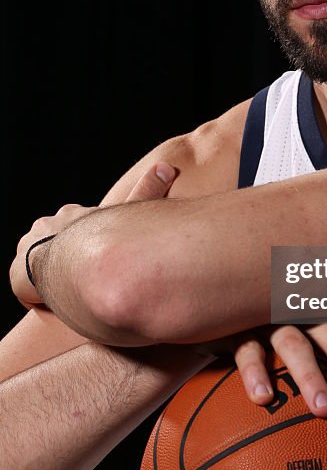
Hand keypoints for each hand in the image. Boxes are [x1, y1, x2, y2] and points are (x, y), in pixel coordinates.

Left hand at [10, 162, 178, 309]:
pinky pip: (26, 287)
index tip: (98, 256)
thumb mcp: (131, 211)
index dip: (87, 243)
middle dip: (66, 258)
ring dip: (53, 275)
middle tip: (84, 278)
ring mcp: (29, 248)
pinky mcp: (17, 272)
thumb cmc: (106, 237)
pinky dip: (39, 295)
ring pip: (39, 263)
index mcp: (71, 215)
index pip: (75, 228)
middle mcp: (45, 226)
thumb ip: (147, 191)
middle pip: (54, 244)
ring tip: (72, 292)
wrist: (74, 259)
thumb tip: (167, 166)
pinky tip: (57, 303)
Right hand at [229, 322, 326, 419]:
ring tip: (325, 411)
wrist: (232, 297)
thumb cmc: (296, 327)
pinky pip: (248, 350)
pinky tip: (263, 400)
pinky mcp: (240, 329)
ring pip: (297, 346)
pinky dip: (255, 372)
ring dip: (311, 376)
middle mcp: (312, 315)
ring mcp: (275, 320)